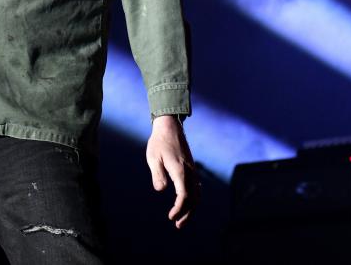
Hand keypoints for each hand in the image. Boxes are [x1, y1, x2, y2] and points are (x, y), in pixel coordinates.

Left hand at [145, 114, 197, 228]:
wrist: (170, 127)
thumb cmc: (159, 142)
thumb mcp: (153, 158)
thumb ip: (157, 174)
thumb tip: (161, 190)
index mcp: (180, 170)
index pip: (184, 195)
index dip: (179, 209)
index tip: (170, 217)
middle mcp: (189, 171)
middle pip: (193, 198)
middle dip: (187, 213)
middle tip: (178, 225)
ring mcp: (192, 170)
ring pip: (197, 193)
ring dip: (191, 208)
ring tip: (182, 219)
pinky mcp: (191, 168)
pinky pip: (196, 187)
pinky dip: (194, 198)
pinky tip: (188, 203)